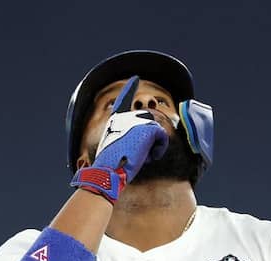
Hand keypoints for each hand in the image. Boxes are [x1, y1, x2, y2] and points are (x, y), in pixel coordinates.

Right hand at [70, 76, 169, 201]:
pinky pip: (162, 137)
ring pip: (156, 132)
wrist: (107, 171)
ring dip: (153, 147)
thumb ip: (124, 140)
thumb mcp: (113, 149)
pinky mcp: (147, 128)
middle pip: (147, 124)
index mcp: (114, 121)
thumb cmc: (109, 167)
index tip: (135, 79)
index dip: (129, 90)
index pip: (123, 101)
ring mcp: (136, 121)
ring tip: (142, 158)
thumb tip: (137, 146)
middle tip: (138, 157)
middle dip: (149, 141)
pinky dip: (159, 149)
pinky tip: (150, 157)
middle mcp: (124, 117)